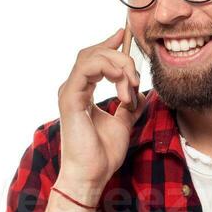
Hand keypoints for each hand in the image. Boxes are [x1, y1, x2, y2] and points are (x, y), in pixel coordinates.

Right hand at [55, 21, 143, 195]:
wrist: (92, 175)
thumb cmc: (102, 154)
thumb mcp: (122, 123)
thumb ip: (129, 106)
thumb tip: (142, 94)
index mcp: (82, 91)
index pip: (94, 58)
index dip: (109, 44)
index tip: (124, 35)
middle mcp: (73, 88)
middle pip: (95, 53)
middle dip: (121, 58)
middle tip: (137, 76)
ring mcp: (69, 91)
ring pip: (93, 57)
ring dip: (118, 66)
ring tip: (131, 88)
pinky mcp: (70, 98)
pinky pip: (87, 69)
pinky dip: (108, 71)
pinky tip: (122, 86)